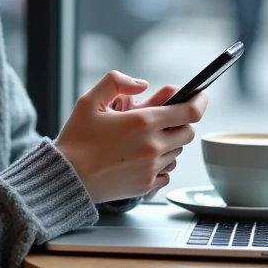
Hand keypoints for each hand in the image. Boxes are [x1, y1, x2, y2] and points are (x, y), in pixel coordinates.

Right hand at [55, 72, 206, 203]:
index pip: (189, 112)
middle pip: (188, 132)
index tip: (200, 95)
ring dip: (168, 143)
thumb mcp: (89, 100)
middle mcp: (152, 146)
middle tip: (162, 119)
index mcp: (142, 122)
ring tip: (144, 139)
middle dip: (179, 123)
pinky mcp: (146, 185)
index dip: (199, 101)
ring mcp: (151, 168)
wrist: (66, 177)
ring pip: (177, 152)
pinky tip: (141, 158)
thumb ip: (116, 81)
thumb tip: (142, 84)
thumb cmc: (77, 138)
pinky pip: (167, 172)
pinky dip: (161, 163)